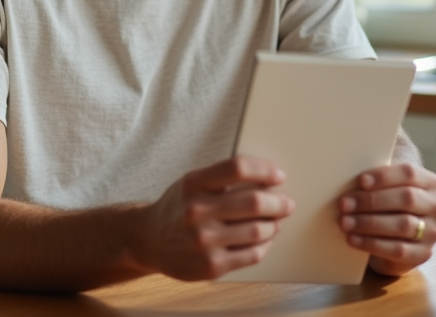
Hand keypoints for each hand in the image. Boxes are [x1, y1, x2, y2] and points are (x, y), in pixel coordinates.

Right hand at [137, 156, 294, 279]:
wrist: (148, 240)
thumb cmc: (178, 207)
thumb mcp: (191, 184)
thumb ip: (222, 178)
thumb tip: (268, 180)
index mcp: (193, 184)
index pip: (237, 168)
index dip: (264, 170)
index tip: (278, 175)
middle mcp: (197, 211)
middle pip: (254, 202)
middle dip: (279, 202)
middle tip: (287, 203)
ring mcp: (204, 241)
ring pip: (258, 230)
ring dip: (274, 225)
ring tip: (276, 221)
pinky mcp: (211, 266)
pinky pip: (252, 254)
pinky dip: (265, 245)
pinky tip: (264, 239)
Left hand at [337, 163, 435, 276]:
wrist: (395, 237)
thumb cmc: (387, 204)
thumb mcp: (385, 188)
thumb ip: (377, 180)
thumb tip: (348, 174)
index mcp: (429, 182)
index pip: (409, 173)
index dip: (384, 176)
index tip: (361, 181)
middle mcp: (435, 206)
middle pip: (406, 198)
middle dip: (372, 201)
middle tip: (345, 204)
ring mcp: (432, 231)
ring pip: (403, 224)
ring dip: (369, 223)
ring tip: (345, 222)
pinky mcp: (423, 253)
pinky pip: (398, 249)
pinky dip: (372, 244)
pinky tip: (353, 239)